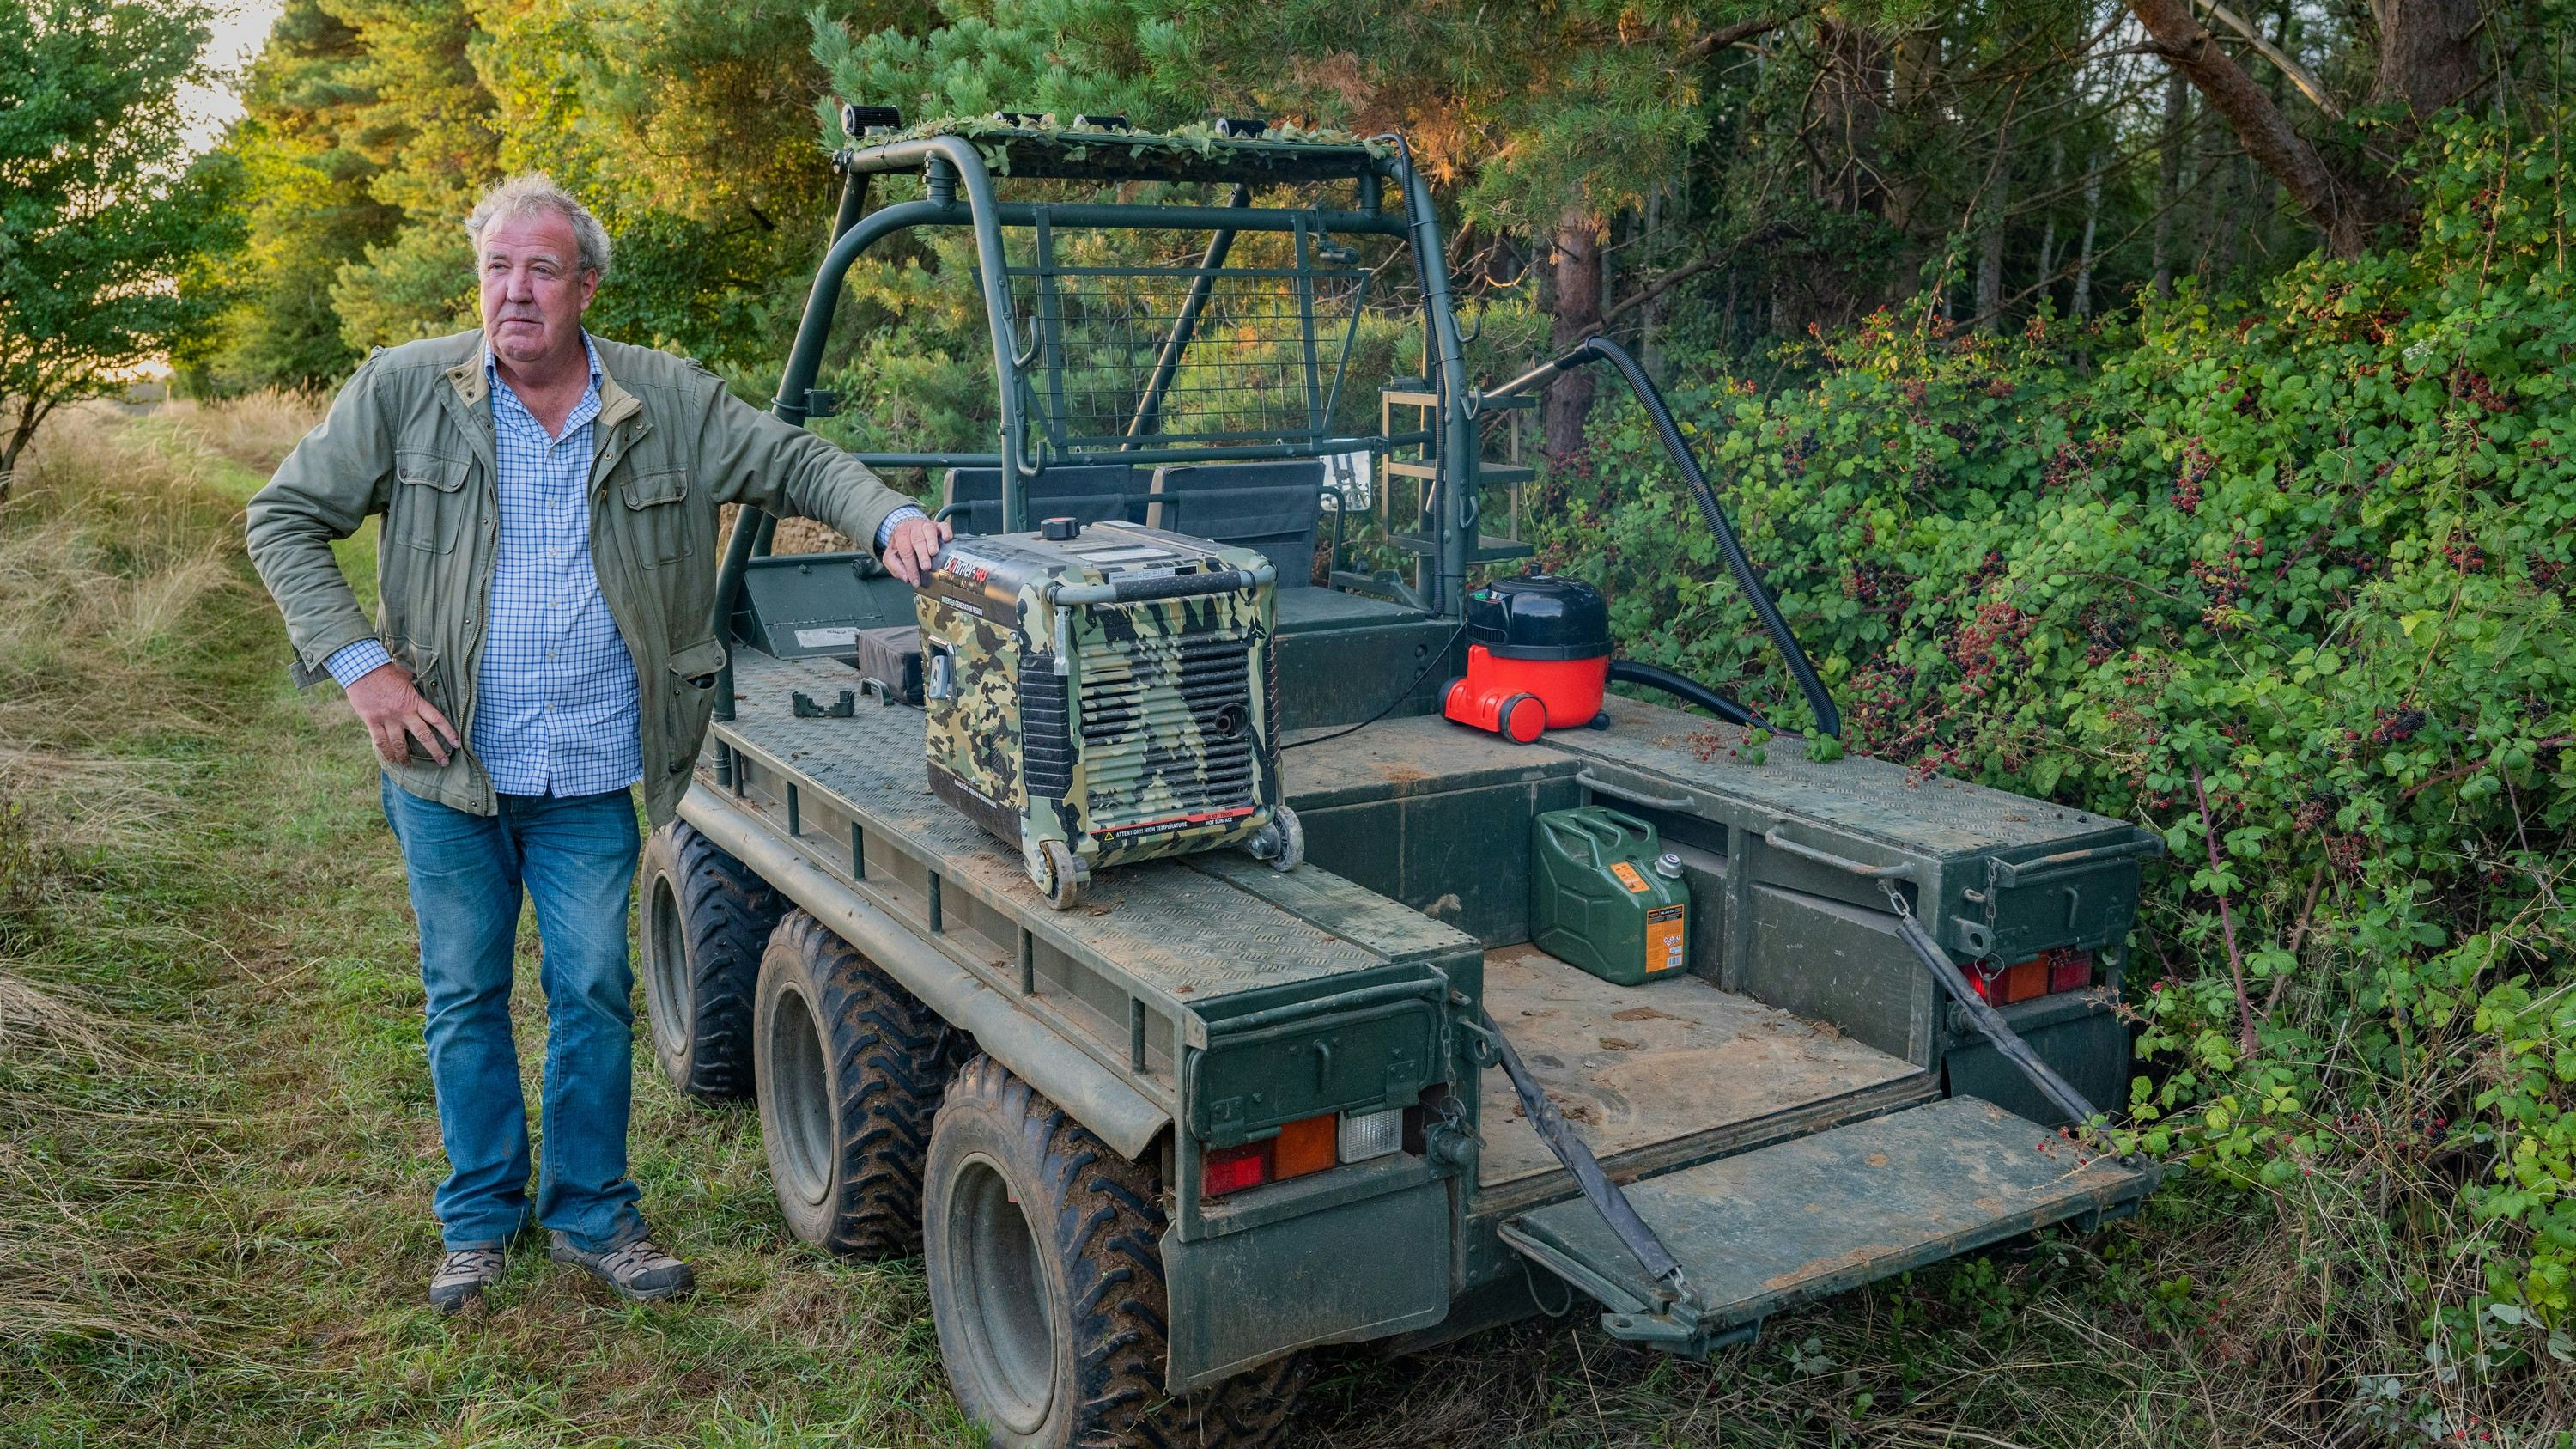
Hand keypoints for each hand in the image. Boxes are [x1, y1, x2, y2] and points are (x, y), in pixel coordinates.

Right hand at [345, 661, 459, 767]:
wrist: (361, 669)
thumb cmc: (385, 670)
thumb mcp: (406, 675)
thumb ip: (417, 684)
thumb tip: (429, 681)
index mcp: (414, 701)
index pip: (436, 718)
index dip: (448, 732)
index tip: (457, 744)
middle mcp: (403, 712)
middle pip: (423, 736)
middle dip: (435, 751)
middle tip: (444, 763)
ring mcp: (387, 718)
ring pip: (400, 744)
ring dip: (405, 757)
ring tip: (409, 765)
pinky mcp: (372, 721)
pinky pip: (380, 742)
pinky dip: (386, 753)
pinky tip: (391, 760)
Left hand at [881, 513, 951, 585]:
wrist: (908, 525)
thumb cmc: (902, 544)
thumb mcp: (892, 556)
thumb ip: (896, 567)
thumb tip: (907, 578)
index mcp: (901, 535)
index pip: (905, 552)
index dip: (910, 567)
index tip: (916, 580)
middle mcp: (913, 528)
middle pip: (917, 540)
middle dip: (922, 555)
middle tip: (926, 567)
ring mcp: (926, 525)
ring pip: (929, 530)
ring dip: (932, 542)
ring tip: (934, 553)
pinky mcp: (938, 525)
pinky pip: (943, 526)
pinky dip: (946, 531)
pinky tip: (947, 539)